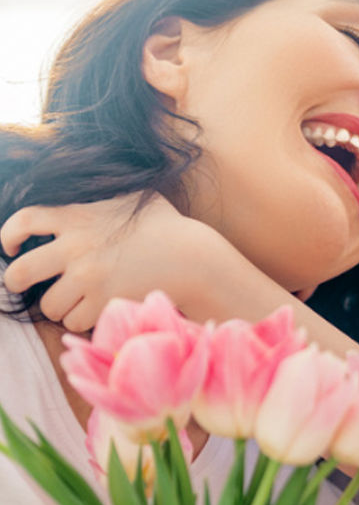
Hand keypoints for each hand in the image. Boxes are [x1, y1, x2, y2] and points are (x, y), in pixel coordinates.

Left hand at [0, 194, 218, 331]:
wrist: (194, 258)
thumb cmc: (170, 227)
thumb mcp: (135, 198)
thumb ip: (106, 197)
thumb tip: (99, 183)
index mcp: (77, 218)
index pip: (23, 221)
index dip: (9, 236)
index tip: (11, 248)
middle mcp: (76, 248)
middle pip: (21, 272)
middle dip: (16, 282)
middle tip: (22, 286)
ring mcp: (88, 278)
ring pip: (48, 305)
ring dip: (59, 306)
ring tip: (73, 302)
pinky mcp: (104, 303)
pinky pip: (75, 322)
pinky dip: (83, 321)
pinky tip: (96, 312)